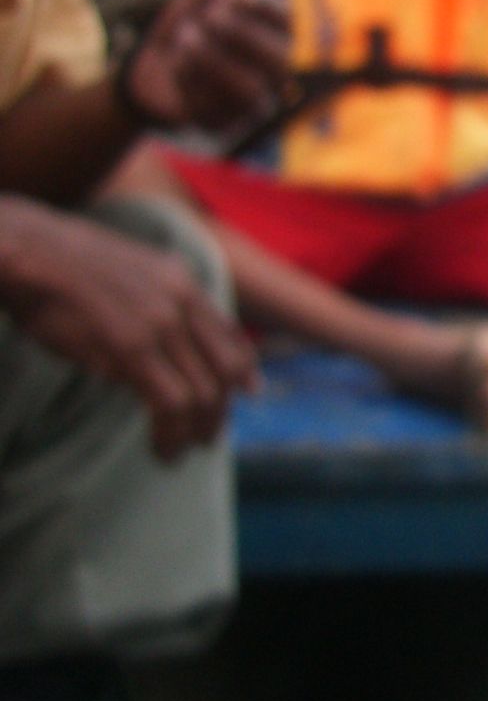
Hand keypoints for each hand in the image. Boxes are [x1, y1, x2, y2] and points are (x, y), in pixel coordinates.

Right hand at [0, 197, 258, 459]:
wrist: (27, 249)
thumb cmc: (58, 265)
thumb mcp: (123, 275)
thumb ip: (151, 304)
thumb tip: (149, 352)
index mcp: (181, 280)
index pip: (230, 332)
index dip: (243, 367)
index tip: (246, 391)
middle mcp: (182, 300)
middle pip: (226, 368)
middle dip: (220, 410)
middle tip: (207, 437)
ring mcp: (161, 322)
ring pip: (204, 392)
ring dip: (196, 430)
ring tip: (179, 451)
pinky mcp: (133, 347)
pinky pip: (172, 401)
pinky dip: (173, 432)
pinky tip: (162, 448)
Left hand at [123, 0, 290, 131]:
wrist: (159, 66)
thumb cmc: (191, 25)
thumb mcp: (198, 0)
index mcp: (286, 39)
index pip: (296, 28)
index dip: (270, 11)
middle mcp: (280, 77)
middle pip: (282, 64)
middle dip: (245, 36)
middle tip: (212, 17)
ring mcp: (254, 105)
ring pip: (250, 90)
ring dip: (215, 60)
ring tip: (186, 36)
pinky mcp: (224, 124)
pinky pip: (213, 106)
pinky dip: (192, 78)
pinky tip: (178, 60)